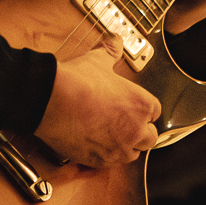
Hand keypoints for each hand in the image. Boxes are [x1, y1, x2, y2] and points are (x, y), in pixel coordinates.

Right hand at [36, 43, 160, 166]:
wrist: (50, 100)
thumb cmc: (77, 81)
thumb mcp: (98, 60)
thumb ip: (111, 52)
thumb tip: (115, 41)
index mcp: (141, 105)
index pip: (155, 112)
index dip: (143, 109)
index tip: (133, 107)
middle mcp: (134, 130)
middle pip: (149, 137)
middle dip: (140, 131)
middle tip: (125, 123)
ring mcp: (117, 148)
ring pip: (131, 154)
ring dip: (125, 146)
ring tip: (111, 135)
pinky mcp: (98, 160)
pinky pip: (109, 164)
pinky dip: (104, 156)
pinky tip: (94, 144)